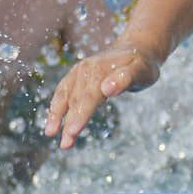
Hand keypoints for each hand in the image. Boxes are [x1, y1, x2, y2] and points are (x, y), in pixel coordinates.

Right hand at [44, 43, 160, 149]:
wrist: (135, 48)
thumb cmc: (141, 64)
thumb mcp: (141, 71)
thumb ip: (125, 79)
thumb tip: (106, 89)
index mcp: (101, 69)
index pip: (89, 97)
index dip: (80, 115)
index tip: (72, 132)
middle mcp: (85, 69)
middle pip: (76, 100)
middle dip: (69, 123)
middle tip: (65, 145)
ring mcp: (78, 72)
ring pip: (65, 96)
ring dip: (57, 116)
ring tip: (50, 134)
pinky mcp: (76, 76)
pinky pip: (62, 92)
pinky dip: (56, 107)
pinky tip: (52, 123)